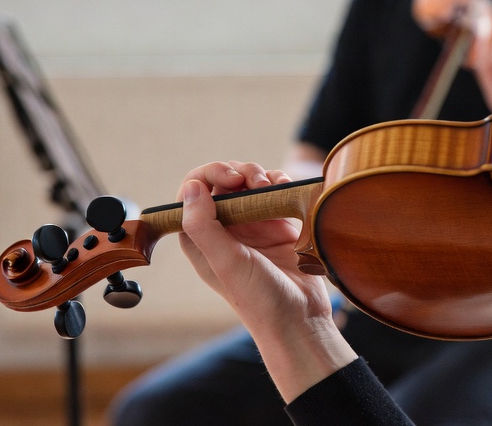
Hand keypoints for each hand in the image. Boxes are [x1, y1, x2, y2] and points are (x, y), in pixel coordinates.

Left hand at [177, 160, 355, 401]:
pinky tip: (287, 191)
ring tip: (274, 187)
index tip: (233, 178)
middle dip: (241, 172)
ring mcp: (252, 227)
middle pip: (223, 181)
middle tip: (258, 183)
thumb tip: (190, 187)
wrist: (301, 319)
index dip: (210, 175)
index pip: (192, 191)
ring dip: (262, 176)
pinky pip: (275, 192)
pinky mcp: (278, 225)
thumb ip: (204, 226)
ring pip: (249, 182)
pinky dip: (281, 184)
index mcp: (201, 239)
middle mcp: (224, 230)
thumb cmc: (259, 300)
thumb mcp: (227, 263)